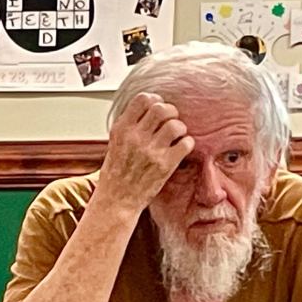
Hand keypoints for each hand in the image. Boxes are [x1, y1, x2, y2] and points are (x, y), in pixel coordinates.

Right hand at [96, 92, 194, 210]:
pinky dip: (187, 144)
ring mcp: (150, 151)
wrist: (116, 202)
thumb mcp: (114, 144)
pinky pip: (186, 143)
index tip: (157, 108)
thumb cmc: (115, 175)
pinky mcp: (165, 165)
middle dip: (171, 112)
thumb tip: (149, 109)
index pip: (143, 99)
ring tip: (175, 137)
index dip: (155, 100)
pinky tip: (179, 150)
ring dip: (180, 128)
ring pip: (176, 124)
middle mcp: (135, 138)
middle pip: (162, 108)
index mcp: (121, 130)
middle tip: (170, 121)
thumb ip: (129, 126)